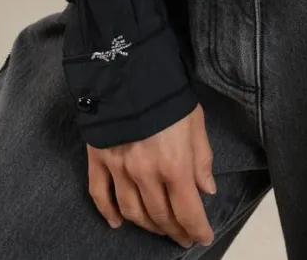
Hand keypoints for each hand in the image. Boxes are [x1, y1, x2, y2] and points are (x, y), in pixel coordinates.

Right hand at [86, 102, 215, 245]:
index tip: (203, 237)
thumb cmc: (169, 95)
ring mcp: (119, 169)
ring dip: (148, 226)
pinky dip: (108, 213)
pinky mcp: (99, 159)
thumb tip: (207, 189)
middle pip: (160, 215)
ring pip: (133, 211)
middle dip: (174, 230)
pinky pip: (100, 195)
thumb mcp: (195, 122)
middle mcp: (145, 173)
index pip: (187, 210)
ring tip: (159, 229)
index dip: (197, 228)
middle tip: (183, 236)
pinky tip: (117, 224)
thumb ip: (202, 158)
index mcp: (174, 164)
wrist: (130, 69)